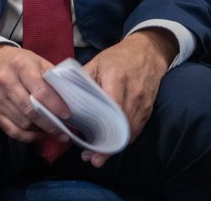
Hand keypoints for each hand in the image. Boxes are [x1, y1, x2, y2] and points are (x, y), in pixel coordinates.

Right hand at [0, 44, 70, 143]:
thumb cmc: (21, 62)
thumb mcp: (38, 62)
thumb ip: (52, 79)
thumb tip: (72, 99)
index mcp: (20, 66)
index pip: (40, 92)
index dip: (55, 106)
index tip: (67, 115)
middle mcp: (5, 81)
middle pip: (30, 110)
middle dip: (50, 123)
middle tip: (63, 130)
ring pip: (22, 122)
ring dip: (40, 130)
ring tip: (53, 131)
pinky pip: (11, 130)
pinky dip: (26, 136)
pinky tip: (37, 133)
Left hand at [80, 29, 175, 166]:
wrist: (148, 52)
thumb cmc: (117, 57)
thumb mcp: (96, 62)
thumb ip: (80, 79)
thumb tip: (61, 95)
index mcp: (116, 79)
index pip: (112, 108)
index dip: (103, 129)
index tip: (90, 143)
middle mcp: (133, 94)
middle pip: (122, 126)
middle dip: (108, 146)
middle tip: (91, 159)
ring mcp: (143, 103)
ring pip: (131, 131)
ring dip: (116, 147)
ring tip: (98, 157)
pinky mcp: (148, 109)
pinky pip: (136, 129)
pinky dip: (124, 139)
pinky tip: (111, 146)